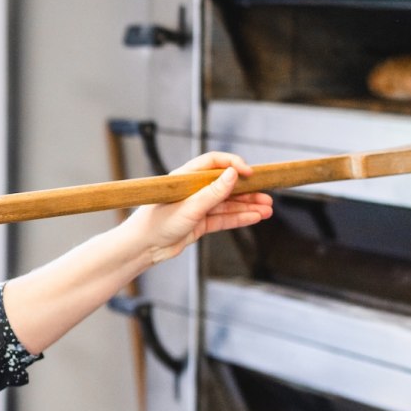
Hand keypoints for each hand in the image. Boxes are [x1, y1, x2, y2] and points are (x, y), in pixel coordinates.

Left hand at [127, 152, 273, 262]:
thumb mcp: (189, 208)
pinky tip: (255, 217)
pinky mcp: (199, 223)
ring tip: (268, 209)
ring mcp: (197, 207)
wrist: (142, 248)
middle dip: (247, 190)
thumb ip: (213, 192)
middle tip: (267, 193)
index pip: (213, 163)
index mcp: (185, 178)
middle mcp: (192, 190)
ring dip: (248, 206)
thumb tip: (232, 174)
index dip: (232, 164)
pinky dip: (239, 218)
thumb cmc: (156, 223)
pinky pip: (223, 218)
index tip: (249, 173)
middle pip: (225, 185)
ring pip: (228, 204)